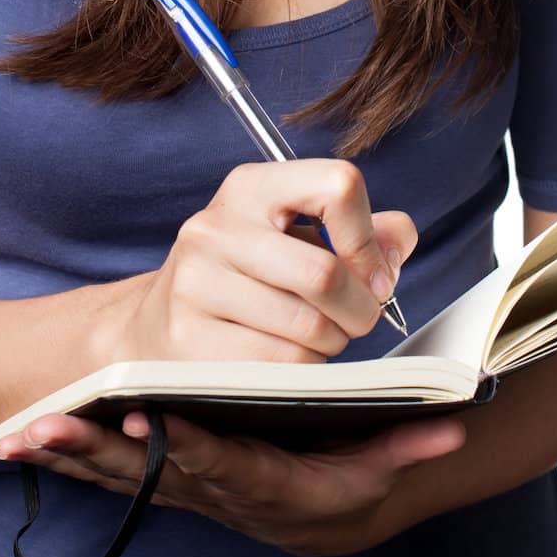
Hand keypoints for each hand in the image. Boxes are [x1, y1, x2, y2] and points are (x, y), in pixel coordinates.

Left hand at [0, 405, 466, 556]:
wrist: (326, 517)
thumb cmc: (351, 479)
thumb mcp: (382, 464)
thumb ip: (407, 442)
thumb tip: (449, 425)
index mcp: (266, 482)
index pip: (223, 463)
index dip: (186, 445)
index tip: (150, 420)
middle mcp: (216, 493)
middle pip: (151, 473)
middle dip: (96, 451)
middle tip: (46, 428)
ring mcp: (186, 491)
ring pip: (120, 477)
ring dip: (69, 456)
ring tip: (17, 436)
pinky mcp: (166, 482)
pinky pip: (109, 475)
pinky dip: (68, 460)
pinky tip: (22, 443)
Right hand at [114, 159, 416, 366]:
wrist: (158, 323)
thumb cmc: (248, 277)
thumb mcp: (297, 235)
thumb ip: (362, 232)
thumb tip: (398, 243)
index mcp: (252, 186)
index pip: (337, 185)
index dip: (369, 239)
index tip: (373, 272)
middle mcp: (216, 226)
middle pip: (325, 273)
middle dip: (361, 309)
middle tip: (359, 318)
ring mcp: (195, 283)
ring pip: (308, 327)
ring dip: (332, 342)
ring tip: (317, 335)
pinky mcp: (188, 339)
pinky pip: (282, 366)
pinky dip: (303, 371)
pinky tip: (287, 357)